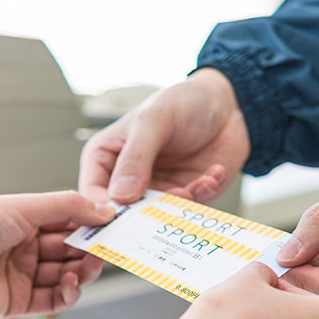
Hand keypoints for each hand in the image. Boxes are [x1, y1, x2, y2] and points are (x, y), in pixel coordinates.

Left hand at [0, 192, 115, 318]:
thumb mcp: (25, 207)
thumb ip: (67, 207)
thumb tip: (106, 209)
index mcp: (25, 224)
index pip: (67, 225)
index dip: (89, 226)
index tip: (111, 225)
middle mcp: (25, 250)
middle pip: (69, 252)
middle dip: (89, 251)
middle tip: (106, 249)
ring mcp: (23, 277)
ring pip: (66, 276)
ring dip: (82, 271)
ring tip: (89, 265)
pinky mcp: (20, 302)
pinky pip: (54, 300)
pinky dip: (69, 293)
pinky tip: (72, 283)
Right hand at [79, 68, 249, 203]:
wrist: (226, 103)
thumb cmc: (182, 101)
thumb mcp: (153, 120)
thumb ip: (136, 157)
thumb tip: (120, 196)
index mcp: (105, 158)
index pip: (92, 195)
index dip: (104, 210)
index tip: (124, 217)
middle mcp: (127, 179)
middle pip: (125, 215)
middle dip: (148, 215)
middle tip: (167, 207)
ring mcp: (156, 190)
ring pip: (159, 217)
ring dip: (179, 206)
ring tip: (196, 186)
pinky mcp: (184, 196)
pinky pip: (190, 210)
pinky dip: (204, 195)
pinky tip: (213, 174)